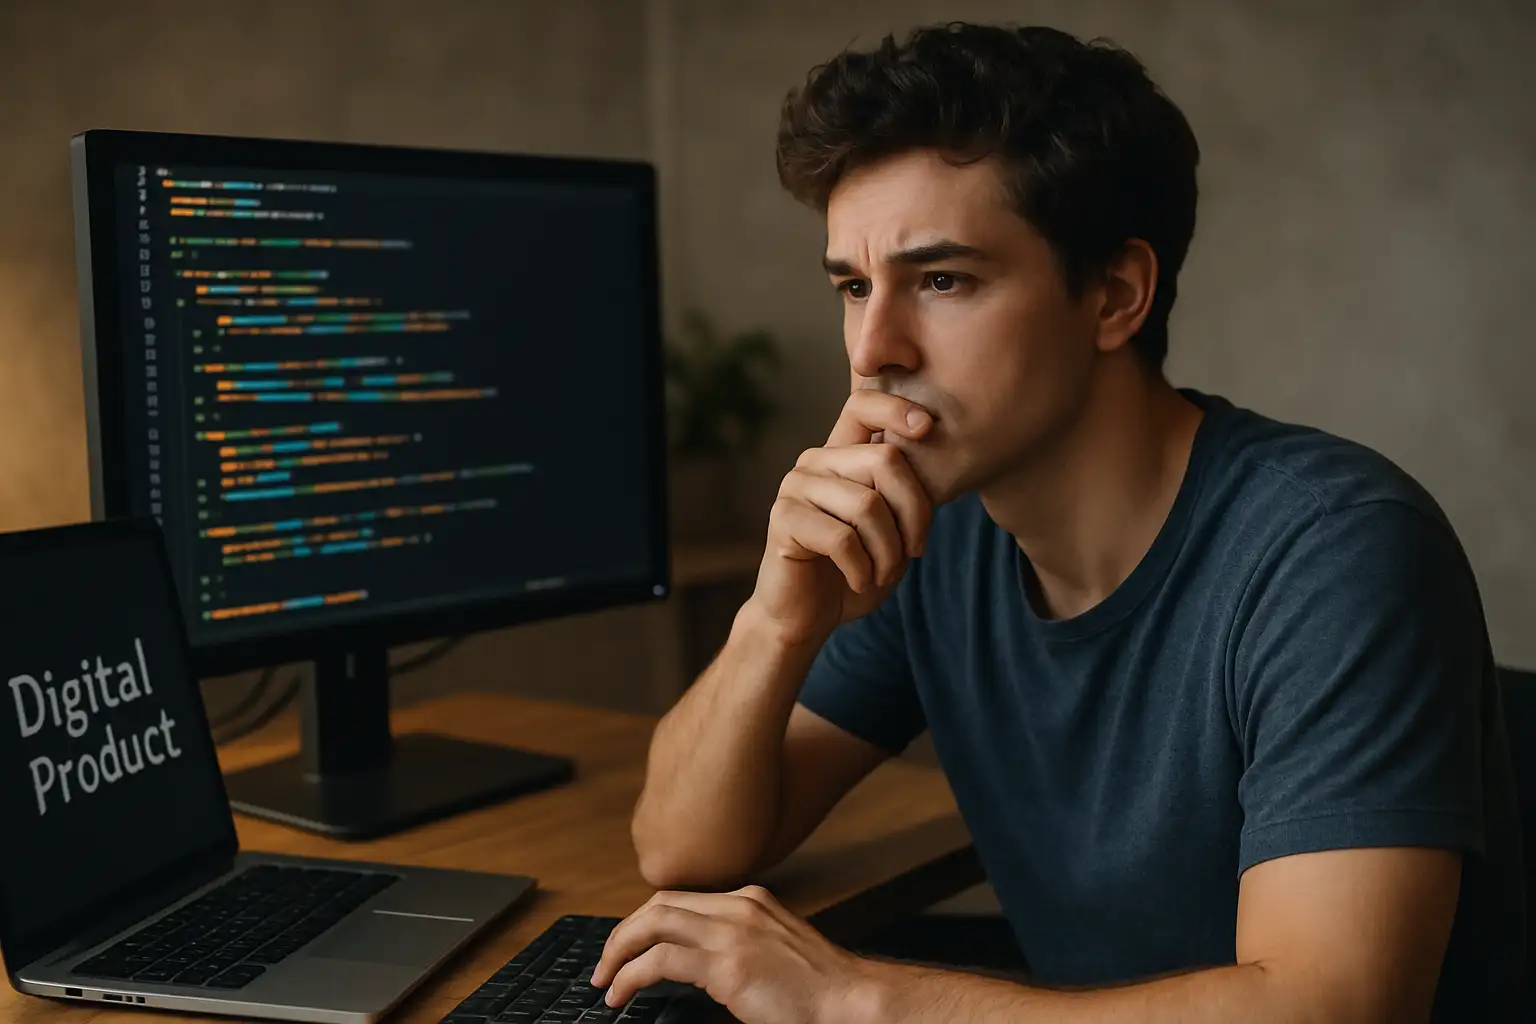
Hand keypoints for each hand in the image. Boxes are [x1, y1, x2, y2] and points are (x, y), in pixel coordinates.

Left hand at [591, 885, 877, 1023]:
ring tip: (605, 980)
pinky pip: (660, 962)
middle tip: (606, 963)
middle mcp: (739, 907)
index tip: (629, 947)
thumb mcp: (778, 951)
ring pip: (653, 924)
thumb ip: (742, 945)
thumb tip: (698, 965)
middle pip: (660, 904)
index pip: (681, 899)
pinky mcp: (728, 966)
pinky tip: (622, 994)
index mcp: (751, 900)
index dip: (646, 922)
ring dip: (619, 951)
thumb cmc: (822, 990)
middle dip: (624, 933)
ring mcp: (733, 933)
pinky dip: (631, 976)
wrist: (853, 1003)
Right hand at [747, 390, 934, 643]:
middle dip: (914, 513)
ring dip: (889, 551)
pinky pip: (842, 539)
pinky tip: (859, 581)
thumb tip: (940, 453)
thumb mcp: (892, 527)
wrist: (808, 616)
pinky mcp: (783, 519)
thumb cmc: (856, 569)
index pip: (863, 405)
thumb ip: (904, 492)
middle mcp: (815, 462)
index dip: (896, 407)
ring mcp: (795, 487)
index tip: (927, 427)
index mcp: (841, 455)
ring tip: (883, 572)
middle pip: (885, 460)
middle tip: (913, 551)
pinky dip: (862, 570)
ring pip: (867, 505)